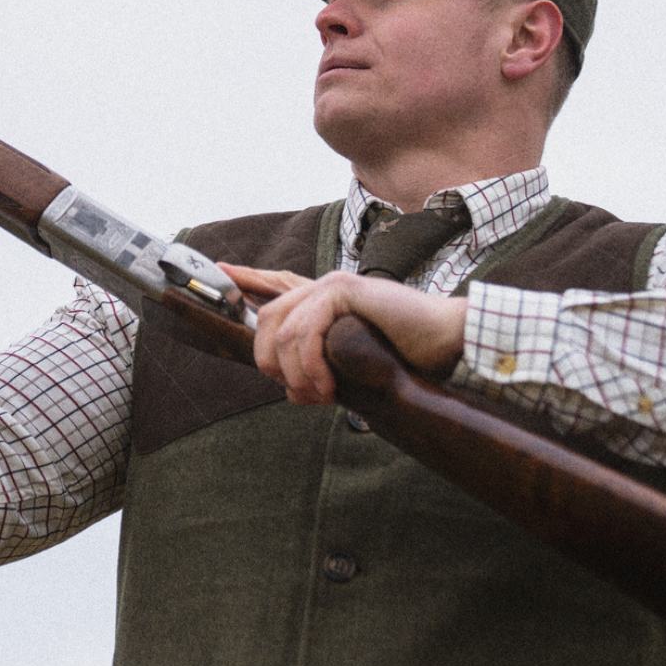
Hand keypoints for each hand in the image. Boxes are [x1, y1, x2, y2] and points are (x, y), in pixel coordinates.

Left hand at [220, 263, 467, 404]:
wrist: (445, 342)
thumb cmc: (407, 355)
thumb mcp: (353, 363)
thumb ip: (322, 366)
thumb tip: (291, 389)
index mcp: (325, 300)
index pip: (276, 284)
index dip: (247, 277)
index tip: (220, 269)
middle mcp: (324, 286)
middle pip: (267, 319)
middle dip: (269, 362)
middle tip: (297, 392)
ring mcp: (334, 285)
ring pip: (282, 330)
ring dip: (294, 373)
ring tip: (319, 395)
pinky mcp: (345, 291)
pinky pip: (305, 330)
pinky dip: (309, 364)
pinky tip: (327, 385)